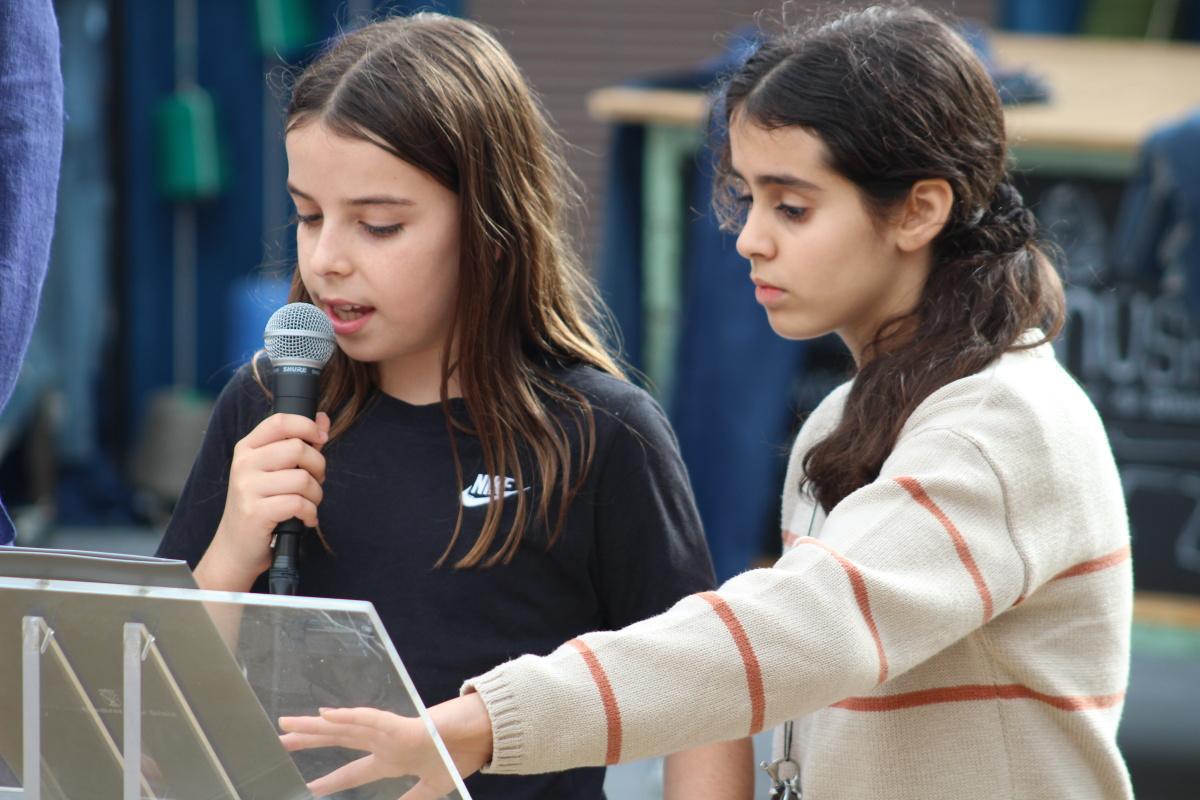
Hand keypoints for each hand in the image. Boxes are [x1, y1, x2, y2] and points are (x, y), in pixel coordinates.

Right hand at [195, 412, 329, 590]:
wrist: (237, 548)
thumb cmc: (261, 505)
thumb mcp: (275, 470)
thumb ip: (299, 443)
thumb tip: (323, 419)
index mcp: (247, 448)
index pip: (280, 421)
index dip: (307, 425)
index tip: (321, 439)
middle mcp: (244, 464)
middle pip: (297, 448)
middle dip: (318, 467)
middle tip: (314, 482)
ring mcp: (247, 488)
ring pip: (302, 478)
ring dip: (315, 494)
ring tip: (308, 503)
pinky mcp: (255, 512)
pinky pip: (298, 503)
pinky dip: (310, 513)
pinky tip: (305, 518)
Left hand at [279, 694, 493, 798]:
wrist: (483, 735)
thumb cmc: (462, 753)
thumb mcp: (433, 787)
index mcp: (392, 759)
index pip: (354, 770)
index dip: (331, 779)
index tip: (309, 787)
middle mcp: (385, 742)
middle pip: (340, 740)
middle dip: (310, 741)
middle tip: (281, 740)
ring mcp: (390, 731)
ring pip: (345, 725)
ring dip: (316, 726)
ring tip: (288, 724)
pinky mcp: (401, 725)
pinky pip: (369, 719)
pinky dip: (347, 716)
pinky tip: (325, 714)